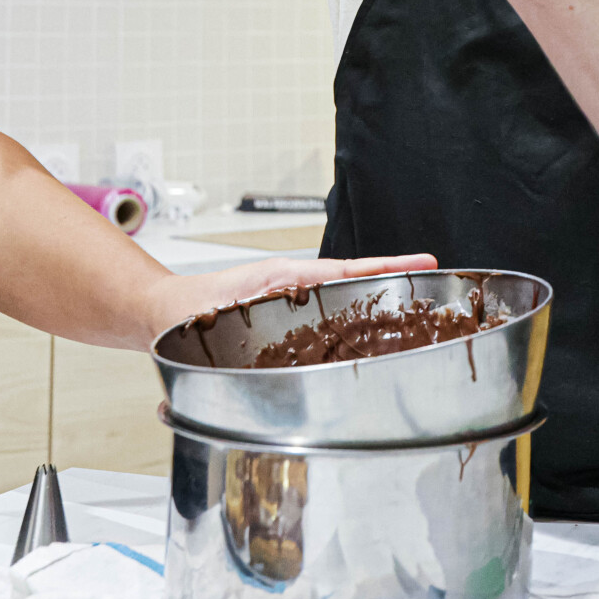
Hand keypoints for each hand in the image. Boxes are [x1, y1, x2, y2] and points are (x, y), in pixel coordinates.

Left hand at [147, 252, 439, 339]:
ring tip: (415, 308)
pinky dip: (356, 319)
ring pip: (347, 298)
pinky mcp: (291, 318)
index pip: (349, 268)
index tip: (425, 262)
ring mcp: (296, 301)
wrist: (164, 316)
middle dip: (396, 281)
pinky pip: (332, 315)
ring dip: (379, 301)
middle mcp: (297, 286)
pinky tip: (371, 336)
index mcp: (288, 277)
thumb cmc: (190, 312)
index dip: (389, 266)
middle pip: (357, 280)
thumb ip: (250, 309)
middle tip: (434, 283)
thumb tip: (284, 302)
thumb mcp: (224, 310)